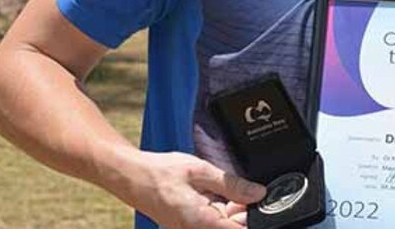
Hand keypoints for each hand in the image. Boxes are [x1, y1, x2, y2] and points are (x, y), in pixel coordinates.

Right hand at [119, 150, 265, 228]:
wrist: (132, 177)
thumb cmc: (161, 172)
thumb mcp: (200, 170)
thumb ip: (231, 184)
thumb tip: (257, 193)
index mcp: (201, 222)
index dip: (254, 217)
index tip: (261, 203)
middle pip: (231, 227)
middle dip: (241, 211)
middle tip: (240, 188)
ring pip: (220, 225)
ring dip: (227, 210)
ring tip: (217, 187)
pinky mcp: (185, 228)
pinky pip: (208, 223)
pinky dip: (215, 209)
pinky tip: (209, 193)